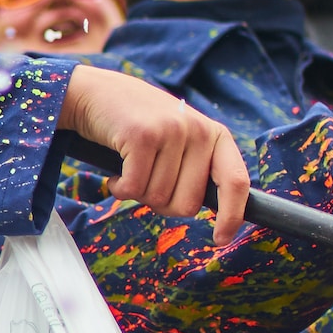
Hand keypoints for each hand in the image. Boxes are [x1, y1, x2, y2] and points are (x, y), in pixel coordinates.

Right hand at [60, 64, 248, 245]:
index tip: (221, 239)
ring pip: (158, 198)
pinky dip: (119, 189)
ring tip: (130, 168)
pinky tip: (116, 173)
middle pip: (189, 203)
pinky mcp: (142, 136)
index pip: (236, 181)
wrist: (96, 93)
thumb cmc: (138, 126)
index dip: (232, 215)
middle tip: (148, 183)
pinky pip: (133, 190)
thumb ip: (198, 168)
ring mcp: (171, 131)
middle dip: (163, 205)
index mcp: (215, 135)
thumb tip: (218, 212)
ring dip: (137, 194)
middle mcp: (199, 130)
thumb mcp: (180, 140)